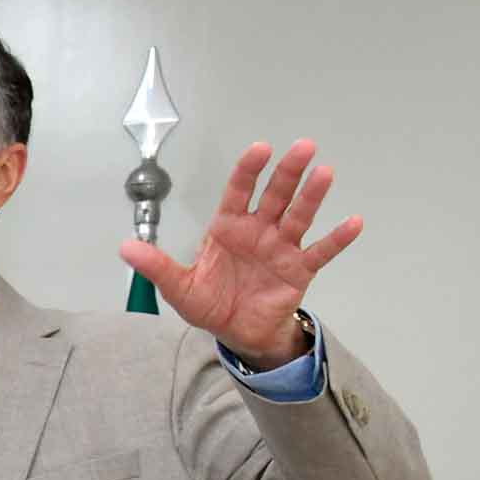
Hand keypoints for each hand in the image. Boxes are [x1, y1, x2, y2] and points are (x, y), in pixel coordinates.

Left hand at [122, 140, 362, 367]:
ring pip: (299, 216)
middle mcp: (258, 231)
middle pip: (274, 196)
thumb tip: (125, 248)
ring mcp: (281, 247)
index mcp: (228, 228)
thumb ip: (157, 266)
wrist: (236, 332)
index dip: (248, 171)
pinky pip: (320, 252)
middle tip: (303, 147)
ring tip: (325, 173)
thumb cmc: (210, 303)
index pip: (238, 192)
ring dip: (312, 196)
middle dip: (287, 172)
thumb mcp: (179, 288)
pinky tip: (354, 222)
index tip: (260, 149)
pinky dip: (337, 239)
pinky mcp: (300, 269)